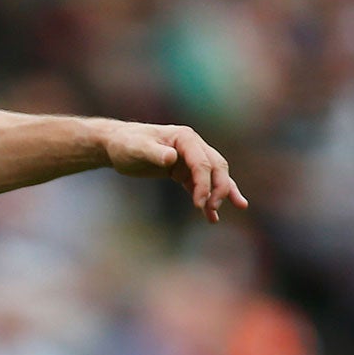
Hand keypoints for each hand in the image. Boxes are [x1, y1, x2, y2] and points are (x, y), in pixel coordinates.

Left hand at [102, 122, 246, 222]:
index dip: (203, 184)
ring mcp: (189, 159)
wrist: (117, 144)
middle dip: (219, 188)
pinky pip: (200, 185)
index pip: (202, 162)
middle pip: (216, 167)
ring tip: (236, 208)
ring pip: (214, 176)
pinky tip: (212, 216)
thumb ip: (154, 153)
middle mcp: (192, 146)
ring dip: (223, 192)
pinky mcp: (182, 171)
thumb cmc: (126, 144)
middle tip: (212, 209)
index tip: (199, 205)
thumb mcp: (137, 148)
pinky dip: (207, 198)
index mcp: (185, 138)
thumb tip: (172, 158)